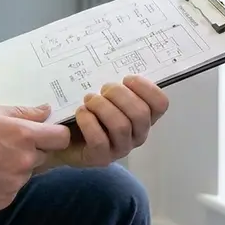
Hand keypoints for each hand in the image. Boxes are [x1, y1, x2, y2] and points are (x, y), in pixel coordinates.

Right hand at [0, 103, 71, 213]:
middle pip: (42, 155)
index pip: (61, 138)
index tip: (45, 134)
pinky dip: (1, 184)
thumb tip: (46, 111)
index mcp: (23, 136)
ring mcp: (14, 184)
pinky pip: (11, 189)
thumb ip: (21, 112)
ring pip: (25, 173)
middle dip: (30, 150)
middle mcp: (24, 162)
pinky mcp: (3, 201)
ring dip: (14, 167)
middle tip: (3, 146)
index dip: (56, 134)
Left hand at [54, 75, 168, 167]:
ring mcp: (121, 148)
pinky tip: (81, 113)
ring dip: (102, 107)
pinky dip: (89, 123)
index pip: (161, 104)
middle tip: (103, 89)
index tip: (127, 79)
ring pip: (121, 126)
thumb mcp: (106, 95)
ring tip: (89, 100)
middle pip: (140, 113)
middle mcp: (138, 134)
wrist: (64, 137)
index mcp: (144, 117)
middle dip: (120, 95)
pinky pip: (99, 140)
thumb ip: (116, 86)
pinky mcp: (101, 158)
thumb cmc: (91, 112)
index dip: (147, 88)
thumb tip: (119, 66)